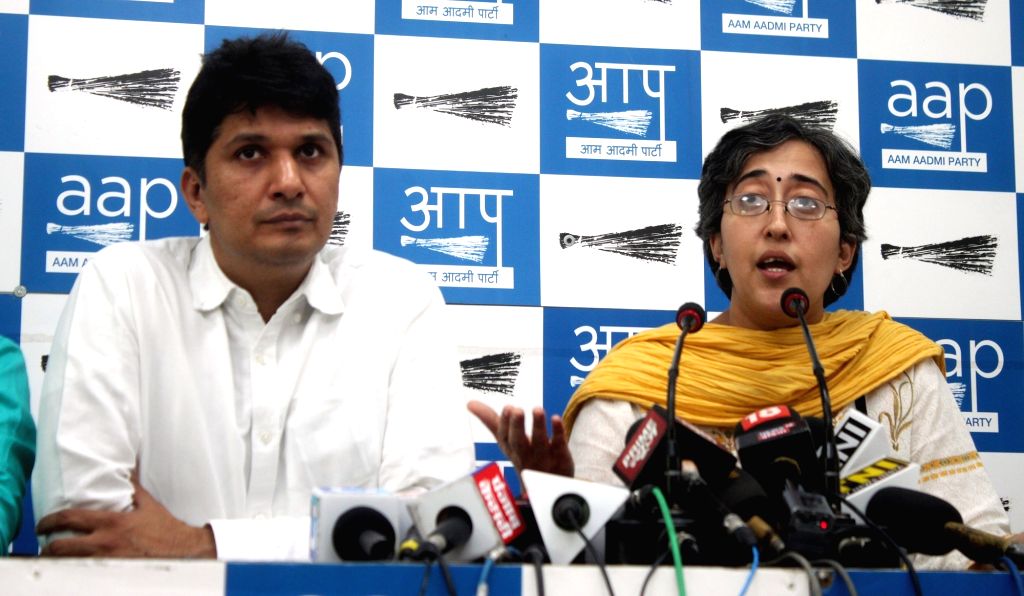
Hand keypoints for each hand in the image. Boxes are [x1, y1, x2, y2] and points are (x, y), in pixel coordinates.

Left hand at [36, 477, 216, 557]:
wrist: (181, 550)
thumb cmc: (164, 528)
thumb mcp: (148, 504)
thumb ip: (133, 488)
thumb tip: (129, 469)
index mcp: (112, 523)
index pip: (70, 518)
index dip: (49, 521)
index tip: (43, 525)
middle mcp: (106, 543)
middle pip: (61, 547)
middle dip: (47, 547)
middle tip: (45, 544)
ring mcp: (108, 561)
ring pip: (69, 564)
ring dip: (58, 561)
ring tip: (56, 558)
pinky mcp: (112, 573)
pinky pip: (84, 573)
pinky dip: (75, 570)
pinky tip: (75, 567)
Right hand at [467, 400, 573, 477]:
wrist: (546, 488)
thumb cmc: (523, 458)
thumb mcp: (506, 441)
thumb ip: (490, 421)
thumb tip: (470, 403)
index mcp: (510, 449)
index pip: (504, 437)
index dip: (505, 423)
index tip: (508, 407)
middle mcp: (525, 454)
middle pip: (519, 442)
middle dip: (516, 426)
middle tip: (516, 410)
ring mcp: (543, 457)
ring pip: (539, 442)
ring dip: (538, 426)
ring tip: (537, 409)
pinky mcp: (560, 458)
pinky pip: (559, 446)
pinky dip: (558, 433)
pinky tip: (556, 419)